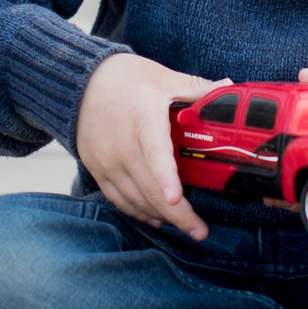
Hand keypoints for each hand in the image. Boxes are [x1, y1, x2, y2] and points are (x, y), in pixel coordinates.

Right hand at [75, 52, 219, 240]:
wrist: (79, 82)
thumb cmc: (123, 78)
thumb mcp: (162, 77)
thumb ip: (195, 88)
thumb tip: (228, 85)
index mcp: (143, 120)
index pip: (155, 153)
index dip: (166, 178)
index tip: (176, 198)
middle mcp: (122, 146)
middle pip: (149, 188)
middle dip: (177, 214)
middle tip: (200, 231)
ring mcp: (107, 161)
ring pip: (135, 199)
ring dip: (161, 216)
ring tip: (186, 227)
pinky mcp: (98, 170)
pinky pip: (118, 199)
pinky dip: (138, 211)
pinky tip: (156, 218)